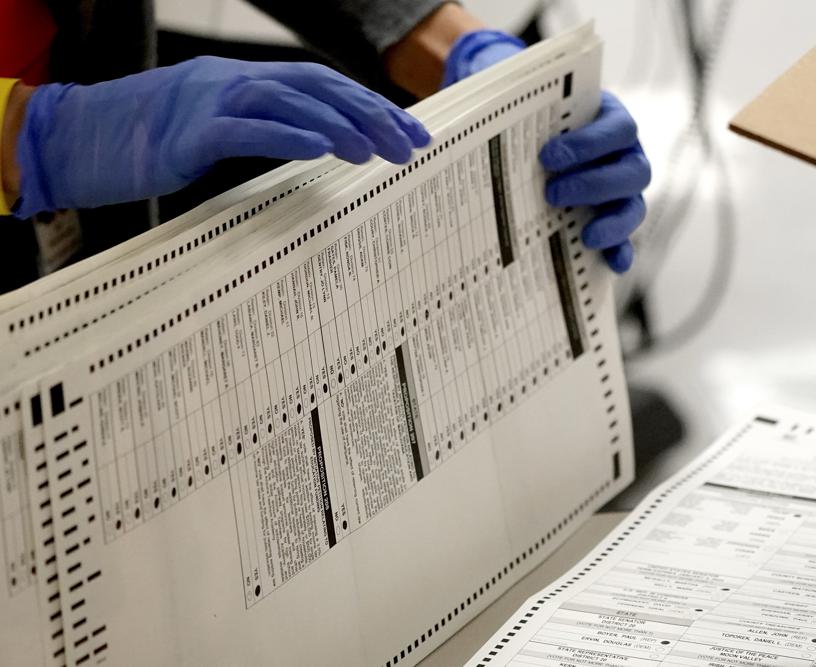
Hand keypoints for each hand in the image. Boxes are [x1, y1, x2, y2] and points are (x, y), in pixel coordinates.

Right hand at [12, 56, 429, 217]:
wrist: (81, 139)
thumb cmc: (152, 140)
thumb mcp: (219, 129)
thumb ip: (265, 129)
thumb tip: (319, 146)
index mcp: (248, 83)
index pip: (325, 88)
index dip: (372, 107)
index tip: (412, 133)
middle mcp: (236, 83)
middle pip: (317, 88)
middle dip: (370, 115)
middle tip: (410, 145)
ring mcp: (210, 103)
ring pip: (287, 101)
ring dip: (338, 124)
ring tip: (377, 150)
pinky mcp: (187, 132)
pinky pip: (244, 129)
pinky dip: (286, 135)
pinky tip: (320, 149)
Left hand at [444, 32, 650, 272]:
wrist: (532, 139)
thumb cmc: (530, 121)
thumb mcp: (520, 107)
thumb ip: (505, 105)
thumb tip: (448, 123)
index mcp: (610, 120)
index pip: (618, 129)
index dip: (590, 143)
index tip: (548, 156)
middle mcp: (625, 156)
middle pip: (633, 171)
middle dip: (594, 184)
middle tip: (551, 193)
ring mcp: (622, 192)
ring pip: (634, 207)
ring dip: (613, 222)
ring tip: (585, 236)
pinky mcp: (613, 223)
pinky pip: (627, 241)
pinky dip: (621, 253)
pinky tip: (611, 265)